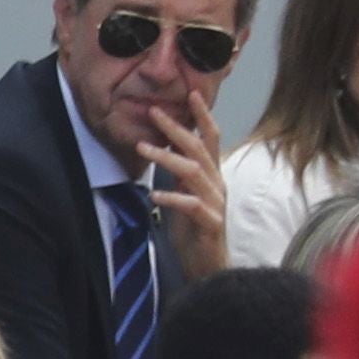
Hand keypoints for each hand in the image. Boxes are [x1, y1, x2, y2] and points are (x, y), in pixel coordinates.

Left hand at [138, 100, 233, 284]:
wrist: (209, 266)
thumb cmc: (195, 230)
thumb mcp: (184, 194)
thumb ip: (180, 173)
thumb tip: (165, 148)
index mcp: (211, 175)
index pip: (210, 138)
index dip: (202, 116)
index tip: (192, 92)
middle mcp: (217, 184)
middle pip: (199, 149)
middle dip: (176, 128)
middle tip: (153, 111)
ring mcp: (216, 203)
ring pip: (194, 172)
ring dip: (166, 159)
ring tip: (141, 148)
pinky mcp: (210, 224)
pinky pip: (193, 206)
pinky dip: (173, 197)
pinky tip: (154, 194)